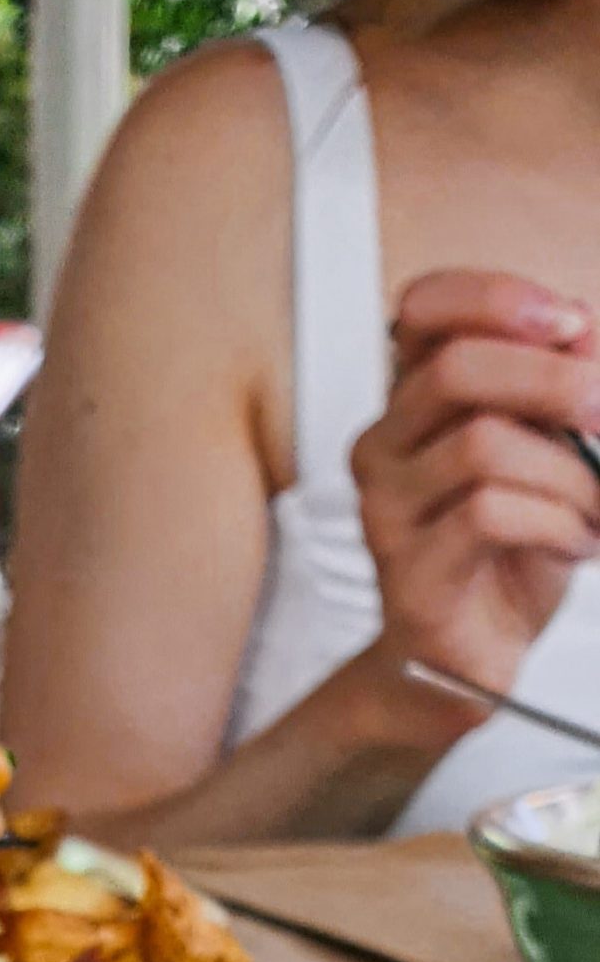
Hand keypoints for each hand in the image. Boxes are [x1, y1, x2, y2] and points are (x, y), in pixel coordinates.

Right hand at [350, 270, 599, 696]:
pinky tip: (575, 546)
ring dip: (570, 475)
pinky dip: (557, 524)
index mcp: (414, 404)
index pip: (423, 308)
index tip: (570, 323)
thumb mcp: (545, 450)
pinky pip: (489, 514)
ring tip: (595, 510)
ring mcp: (386, 513)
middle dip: (553, 380)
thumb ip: (557, 389)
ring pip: (480, 444)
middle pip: (454, 367)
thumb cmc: (505, 551)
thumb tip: (588, 338)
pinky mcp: (409, 573)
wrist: (462, 663)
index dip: (496, 298)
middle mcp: (383, 449)